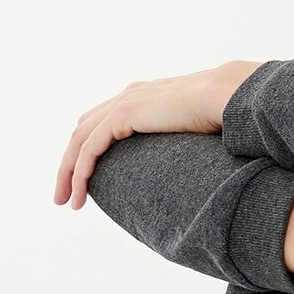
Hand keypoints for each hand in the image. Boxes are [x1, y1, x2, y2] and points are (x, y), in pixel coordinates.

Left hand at [55, 60, 261, 209]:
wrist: (228, 93)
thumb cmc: (224, 111)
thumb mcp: (196, 125)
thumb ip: (185, 135)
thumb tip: (198, 160)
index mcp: (144, 96)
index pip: (102, 122)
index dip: (89, 149)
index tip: (88, 178)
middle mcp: (128, 96)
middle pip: (83, 131)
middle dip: (69, 164)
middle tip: (65, 195)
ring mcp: (123, 104)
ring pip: (79, 141)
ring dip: (68, 173)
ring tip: (66, 200)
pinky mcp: (123, 115)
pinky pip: (89, 148)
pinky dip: (80, 171)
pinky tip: (80, 193)